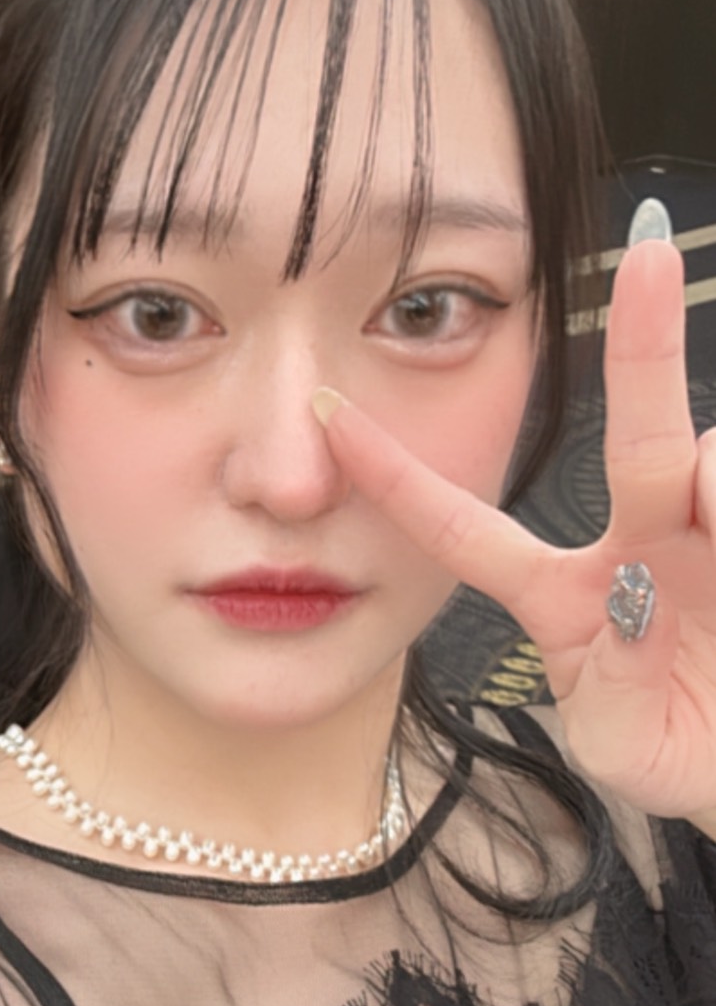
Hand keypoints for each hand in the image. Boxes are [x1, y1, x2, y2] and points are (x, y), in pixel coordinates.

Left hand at [314, 240, 715, 821]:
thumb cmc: (675, 753)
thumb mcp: (618, 740)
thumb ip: (608, 685)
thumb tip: (639, 592)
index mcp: (566, 596)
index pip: (467, 529)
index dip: (397, 477)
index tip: (328, 411)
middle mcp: (641, 545)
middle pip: (640, 440)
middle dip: (642, 345)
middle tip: (652, 252)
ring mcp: (711, 536)